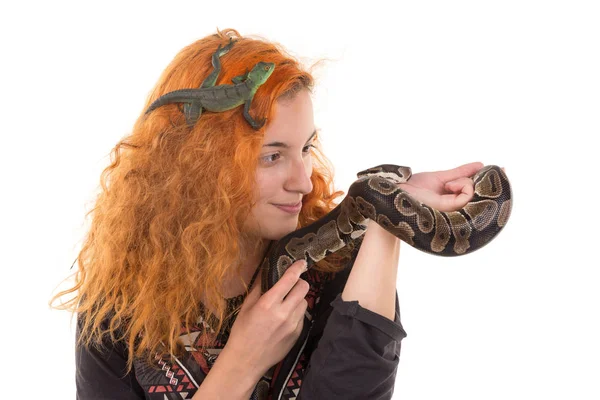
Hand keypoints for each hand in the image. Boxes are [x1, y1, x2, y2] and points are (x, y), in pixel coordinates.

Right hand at [221, 259, 308, 379]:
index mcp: (268, 304)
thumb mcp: (246, 306)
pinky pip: (302, 316)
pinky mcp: (298, 334)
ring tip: (286, 302)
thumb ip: (260, 287)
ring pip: (305, 302)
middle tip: (291, 284)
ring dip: (298, 298)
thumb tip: (268, 270)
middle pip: (304, 288)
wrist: (246, 361)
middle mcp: (284, 313)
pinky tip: (284, 318)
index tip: (301, 262)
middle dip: (299, 282)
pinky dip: (296, 312)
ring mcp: (293, 325)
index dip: (297, 268)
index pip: (290, 280)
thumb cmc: (242, 332)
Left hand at [398, 162, 485, 211]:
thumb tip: (481, 164)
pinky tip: (448, 186)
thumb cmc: (413, 189)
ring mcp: (453, 212)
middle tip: (462, 179)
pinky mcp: (449, 209)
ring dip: (464, 182)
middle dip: (481, 179)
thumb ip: (461, 173)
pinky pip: (468, 193)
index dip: (490, 182)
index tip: (504, 169)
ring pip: (474, 191)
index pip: (478, 194)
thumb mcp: (442, 178)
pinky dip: (462, 185)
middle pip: (478, 191)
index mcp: (454, 205)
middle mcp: (456, 211)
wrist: (395, 192)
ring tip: (447, 185)